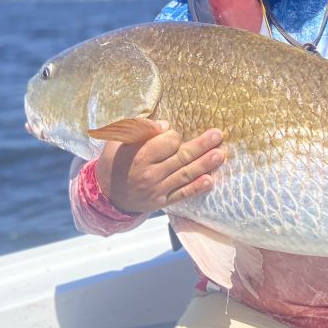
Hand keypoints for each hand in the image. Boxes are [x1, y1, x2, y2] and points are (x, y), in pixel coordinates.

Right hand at [95, 121, 225, 213]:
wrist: (107, 195)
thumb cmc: (115, 161)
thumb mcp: (119, 141)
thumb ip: (141, 130)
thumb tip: (165, 125)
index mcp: (140, 156)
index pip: (168, 142)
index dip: (174, 136)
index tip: (174, 135)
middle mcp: (150, 174)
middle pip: (182, 157)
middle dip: (202, 145)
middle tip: (218, 135)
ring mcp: (157, 189)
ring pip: (185, 174)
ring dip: (205, 164)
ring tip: (220, 155)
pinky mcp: (162, 202)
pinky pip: (182, 194)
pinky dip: (196, 188)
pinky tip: (210, 180)